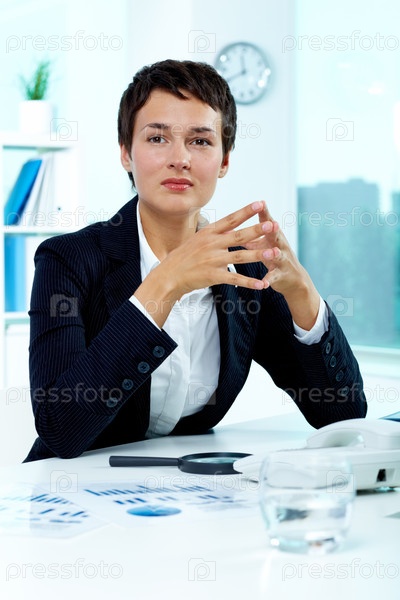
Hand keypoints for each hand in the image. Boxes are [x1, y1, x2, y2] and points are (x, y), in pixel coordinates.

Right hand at [134, 202, 270, 326]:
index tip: (260, 204)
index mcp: (209, 233)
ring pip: (240, 257)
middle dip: (257, 230)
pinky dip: (249, 282)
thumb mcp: (198, 239)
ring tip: (274, 253)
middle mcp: (212, 244)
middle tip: (273, 225)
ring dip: (258, 256)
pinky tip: (262, 284)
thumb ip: (215, 233)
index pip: (230, 219)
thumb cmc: (184, 256)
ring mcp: (213, 260)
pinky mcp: (213, 276)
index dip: (246, 211)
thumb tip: (229, 224)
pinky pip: (235, 279)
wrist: (169, 275)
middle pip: (239, 236)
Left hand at [243, 202, 320, 329]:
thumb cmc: (272, 257)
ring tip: (273, 252)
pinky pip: (274, 277)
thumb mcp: (262, 246)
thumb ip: (248, 238)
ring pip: (278, 255)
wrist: (292, 278)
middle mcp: (279, 245)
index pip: (268, 222)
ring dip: (275, 253)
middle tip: (272, 223)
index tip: (260, 202)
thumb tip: (230, 228)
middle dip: (274, 230)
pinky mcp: (281, 275)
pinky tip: (263, 284)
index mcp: (272, 236)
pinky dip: (268, 280)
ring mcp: (282, 260)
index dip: (264, 213)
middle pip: (276, 235)